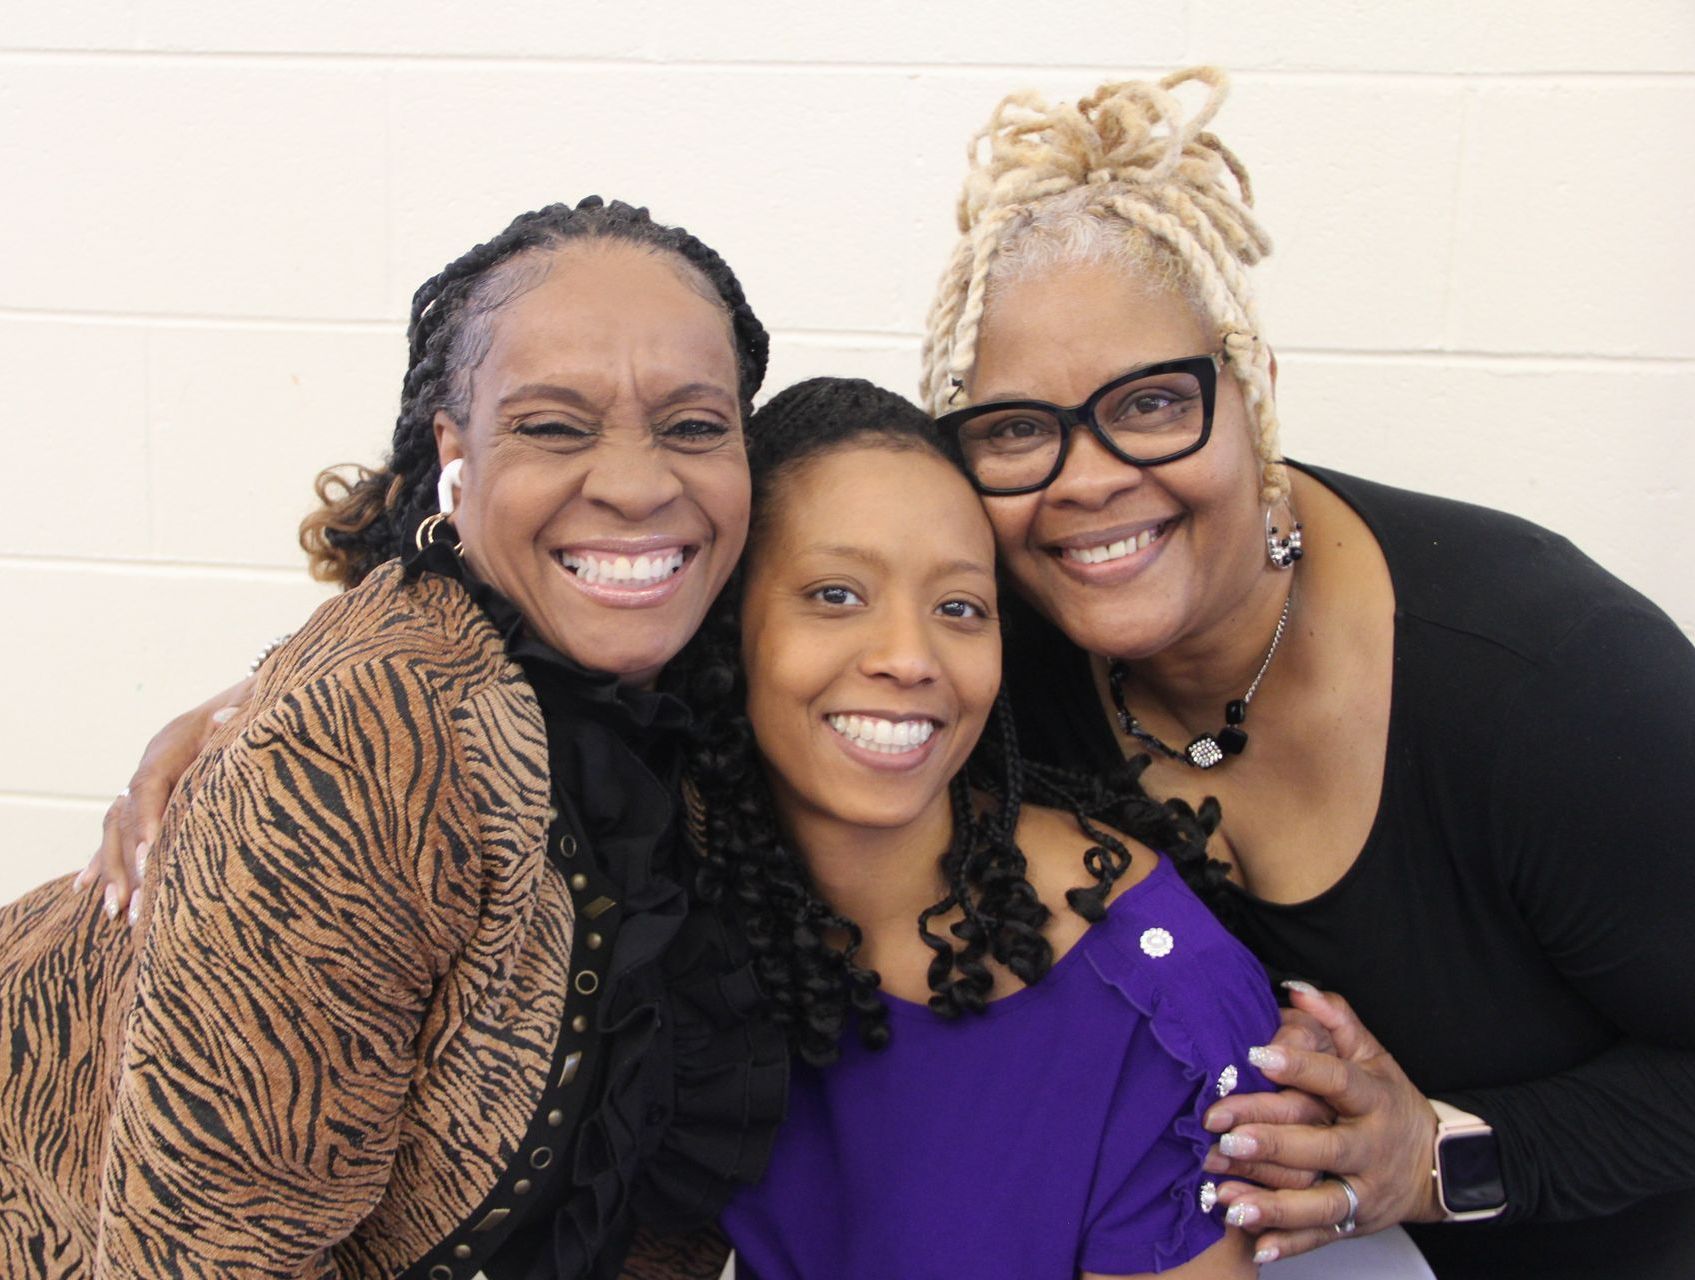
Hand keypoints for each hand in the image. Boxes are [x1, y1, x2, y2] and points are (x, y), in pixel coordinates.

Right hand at [76, 676, 255, 925]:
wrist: (216, 714)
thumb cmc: (233, 721)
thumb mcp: (235, 717)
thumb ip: (232, 719)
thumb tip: (225, 718)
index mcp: (166, 754)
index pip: (149, 789)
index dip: (146, 821)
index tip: (149, 855)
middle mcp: (143, 776)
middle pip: (126, 821)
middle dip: (128, 863)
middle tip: (135, 904)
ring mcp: (136, 792)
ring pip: (114, 833)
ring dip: (112, 871)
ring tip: (115, 910)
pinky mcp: (139, 806)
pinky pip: (114, 835)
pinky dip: (100, 860)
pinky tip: (83, 888)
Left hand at [1207, 983, 1442, 1262]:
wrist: (1441, 1167)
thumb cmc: (1392, 1104)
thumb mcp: (1374, 1057)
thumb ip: (1336, 1022)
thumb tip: (1297, 989)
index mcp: (1374, 1100)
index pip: (1337, 1081)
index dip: (1300, 1065)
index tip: (1256, 1053)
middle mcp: (1370, 1149)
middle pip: (1323, 1147)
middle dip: (1273, 1144)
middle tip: (1225, 1138)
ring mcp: (1365, 1192)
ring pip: (1321, 1202)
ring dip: (1274, 1205)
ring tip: (1229, 1201)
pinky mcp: (1356, 1224)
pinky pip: (1321, 1238)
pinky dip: (1289, 1244)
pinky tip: (1255, 1244)